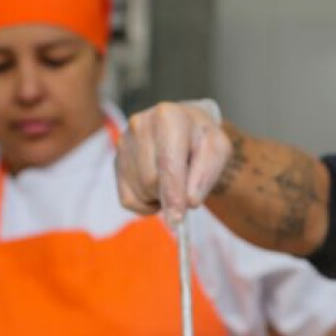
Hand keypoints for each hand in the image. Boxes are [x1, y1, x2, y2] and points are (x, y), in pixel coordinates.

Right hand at [115, 100, 229, 224]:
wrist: (187, 128)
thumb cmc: (203, 140)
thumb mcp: (218, 151)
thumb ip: (206, 175)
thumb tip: (189, 201)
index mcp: (168, 117)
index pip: (167, 163)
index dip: (173, 194)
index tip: (177, 218)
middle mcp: (140, 125)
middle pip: (151, 180)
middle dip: (171, 194)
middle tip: (187, 186)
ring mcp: (124, 143)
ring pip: (140, 191)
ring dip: (160, 198)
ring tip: (174, 181)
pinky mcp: (116, 161)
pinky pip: (128, 199)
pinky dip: (146, 204)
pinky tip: (159, 189)